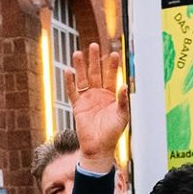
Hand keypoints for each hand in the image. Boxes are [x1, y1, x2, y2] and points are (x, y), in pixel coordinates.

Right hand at [71, 44, 129, 168]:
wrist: (99, 148)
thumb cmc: (113, 133)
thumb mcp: (122, 116)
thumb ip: (122, 100)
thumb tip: (124, 85)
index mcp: (111, 95)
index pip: (111, 76)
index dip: (112, 66)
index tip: (114, 53)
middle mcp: (99, 94)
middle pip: (96, 73)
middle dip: (95, 60)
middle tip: (94, 45)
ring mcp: (87, 99)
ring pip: (83, 79)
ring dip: (80, 66)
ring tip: (78, 53)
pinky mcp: (77, 106)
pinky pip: (72, 92)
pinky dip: (70, 82)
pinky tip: (68, 70)